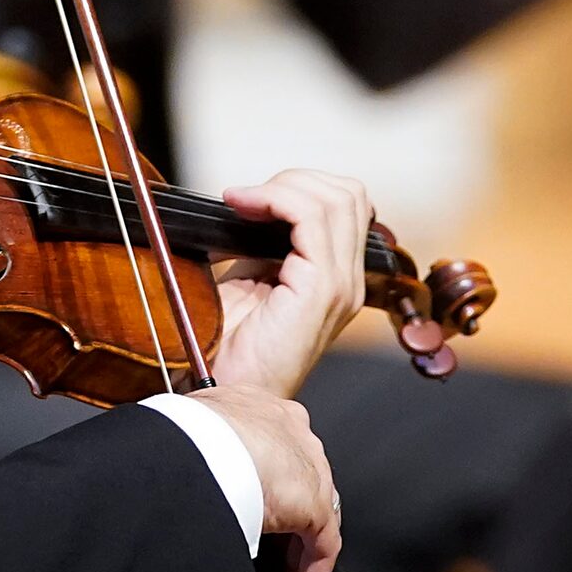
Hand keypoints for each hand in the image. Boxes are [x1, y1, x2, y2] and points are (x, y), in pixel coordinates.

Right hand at [188, 385, 340, 571]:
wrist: (206, 440)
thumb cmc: (187, 431)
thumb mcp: (189, 432)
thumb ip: (193, 450)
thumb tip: (170, 476)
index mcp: (261, 409)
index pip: (271, 448)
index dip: (262, 481)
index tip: (248, 504)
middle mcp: (293, 434)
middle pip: (296, 484)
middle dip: (284, 520)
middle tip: (265, 552)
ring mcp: (309, 468)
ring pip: (312, 518)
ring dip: (297, 554)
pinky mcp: (318, 505)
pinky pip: (321, 548)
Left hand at [207, 169, 373, 397]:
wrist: (222, 391)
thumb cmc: (229, 347)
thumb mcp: (249, 280)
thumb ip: (261, 244)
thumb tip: (248, 202)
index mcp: (335, 277)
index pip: (347, 205)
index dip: (301, 187)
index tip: (251, 197)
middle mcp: (348, 280)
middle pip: (348, 194)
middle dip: (295, 180)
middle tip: (248, 198)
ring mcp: (340, 285)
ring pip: (336, 199)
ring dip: (282, 187)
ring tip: (243, 201)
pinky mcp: (321, 290)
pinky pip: (312, 218)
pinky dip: (275, 198)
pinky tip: (242, 205)